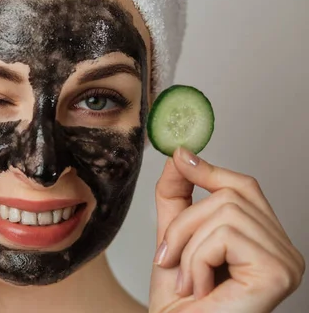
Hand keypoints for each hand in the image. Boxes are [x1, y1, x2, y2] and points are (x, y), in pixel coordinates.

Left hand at [149, 148, 304, 312]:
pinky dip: (197, 260)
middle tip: (167, 257)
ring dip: (188, 246)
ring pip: (225, 211)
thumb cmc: (180, 302)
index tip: (180, 156)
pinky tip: (199, 289)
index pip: (244, 186)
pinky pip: (225, 235)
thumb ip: (177, 196)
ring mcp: (286, 260)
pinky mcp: (277, 272)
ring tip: (186, 280)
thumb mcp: (174, 237)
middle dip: (185, 222)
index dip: (211, 169)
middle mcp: (284, 248)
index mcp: (264, 239)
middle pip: (230, 194)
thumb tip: (180, 155)